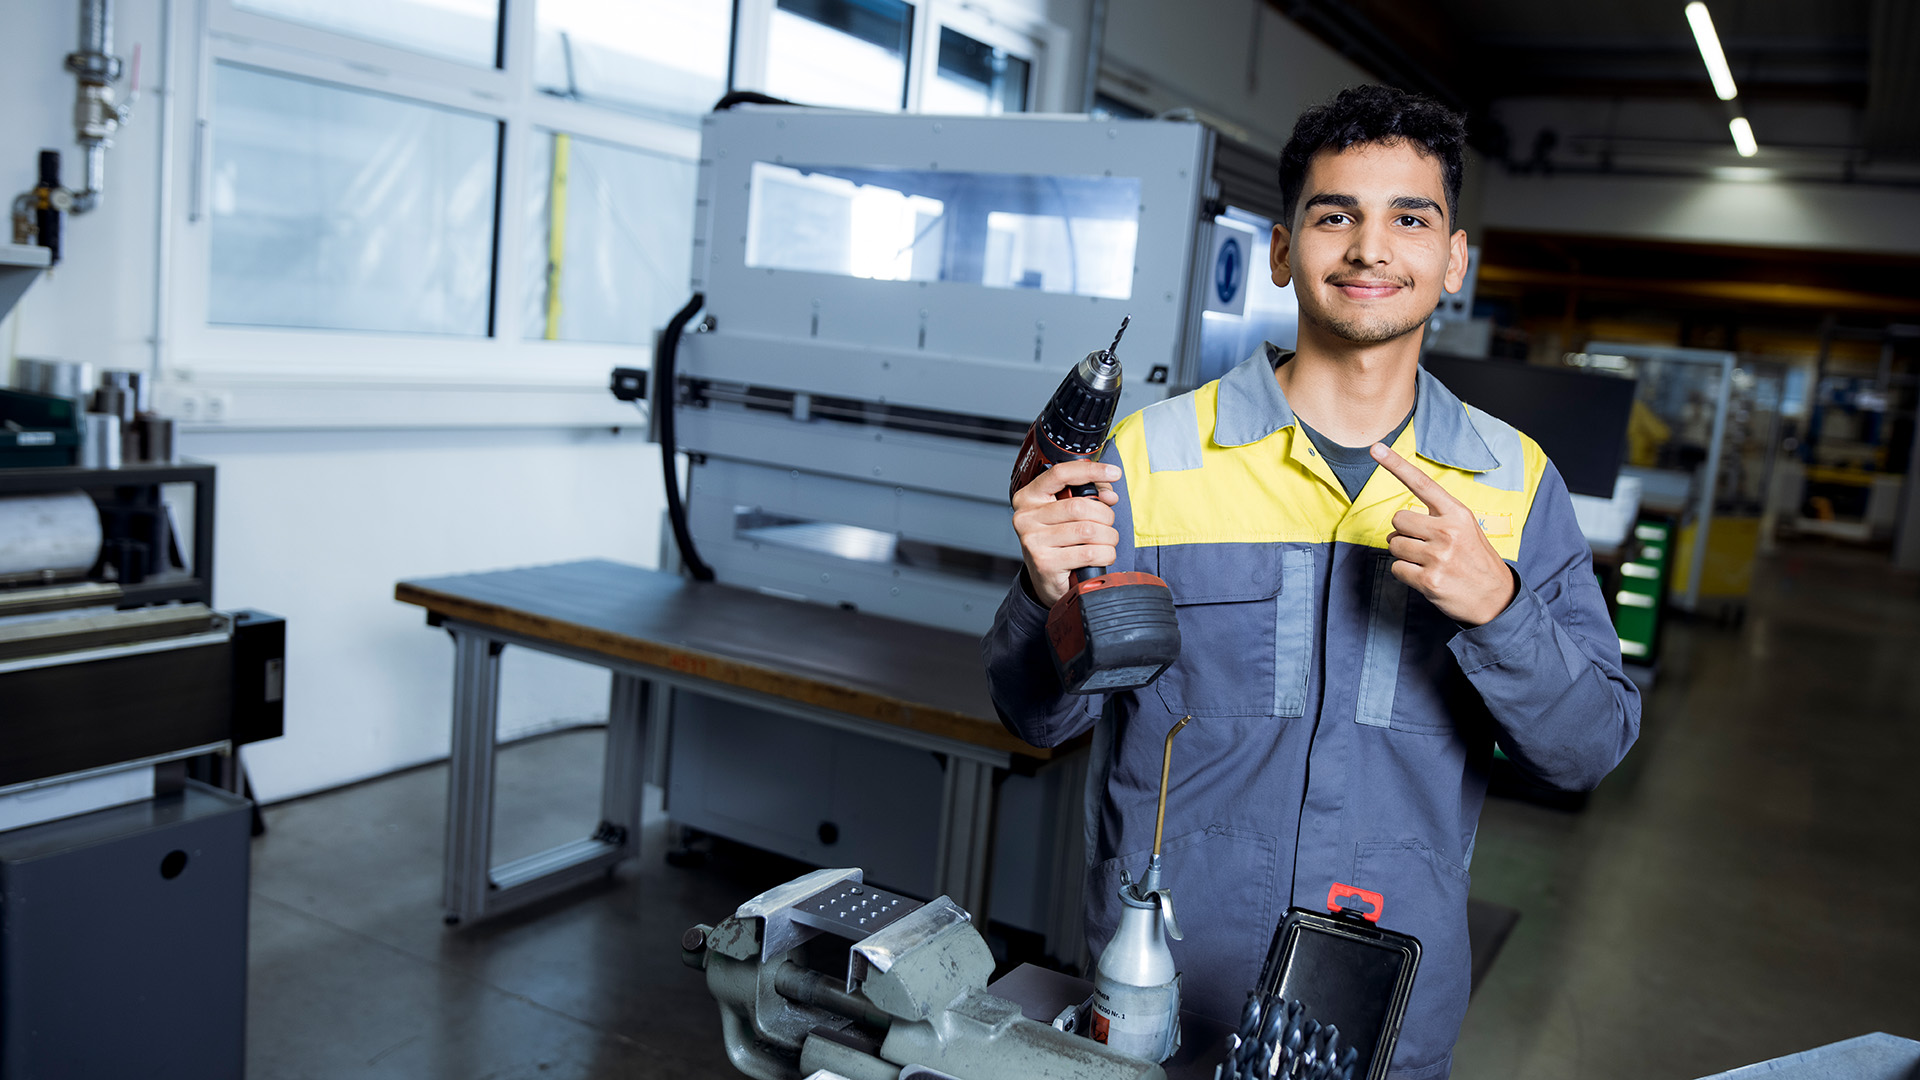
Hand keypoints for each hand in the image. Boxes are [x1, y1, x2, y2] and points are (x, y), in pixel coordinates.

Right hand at [1011, 460, 1120, 607]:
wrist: (1046, 580)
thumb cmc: (1059, 543)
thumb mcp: (1068, 514)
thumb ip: (1088, 497)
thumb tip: (1108, 495)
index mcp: (1029, 497)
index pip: (1060, 474)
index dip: (1090, 471)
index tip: (1114, 472)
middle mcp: (1026, 517)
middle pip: (1079, 506)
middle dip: (1105, 515)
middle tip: (1108, 524)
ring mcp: (1033, 541)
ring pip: (1088, 530)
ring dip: (1108, 537)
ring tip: (1106, 542)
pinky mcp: (1045, 563)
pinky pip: (1089, 553)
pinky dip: (1105, 554)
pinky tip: (1101, 556)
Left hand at [1369, 443, 1517, 626]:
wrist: (1496, 598)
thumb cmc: (1475, 560)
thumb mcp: (1466, 529)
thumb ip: (1438, 517)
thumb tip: (1400, 520)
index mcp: (1457, 513)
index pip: (1422, 483)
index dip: (1396, 464)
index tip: (1376, 448)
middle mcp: (1447, 531)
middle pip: (1398, 519)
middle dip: (1403, 532)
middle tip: (1423, 545)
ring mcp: (1438, 556)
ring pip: (1393, 544)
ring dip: (1403, 554)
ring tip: (1427, 562)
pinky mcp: (1429, 580)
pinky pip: (1396, 569)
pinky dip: (1404, 573)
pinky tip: (1425, 577)